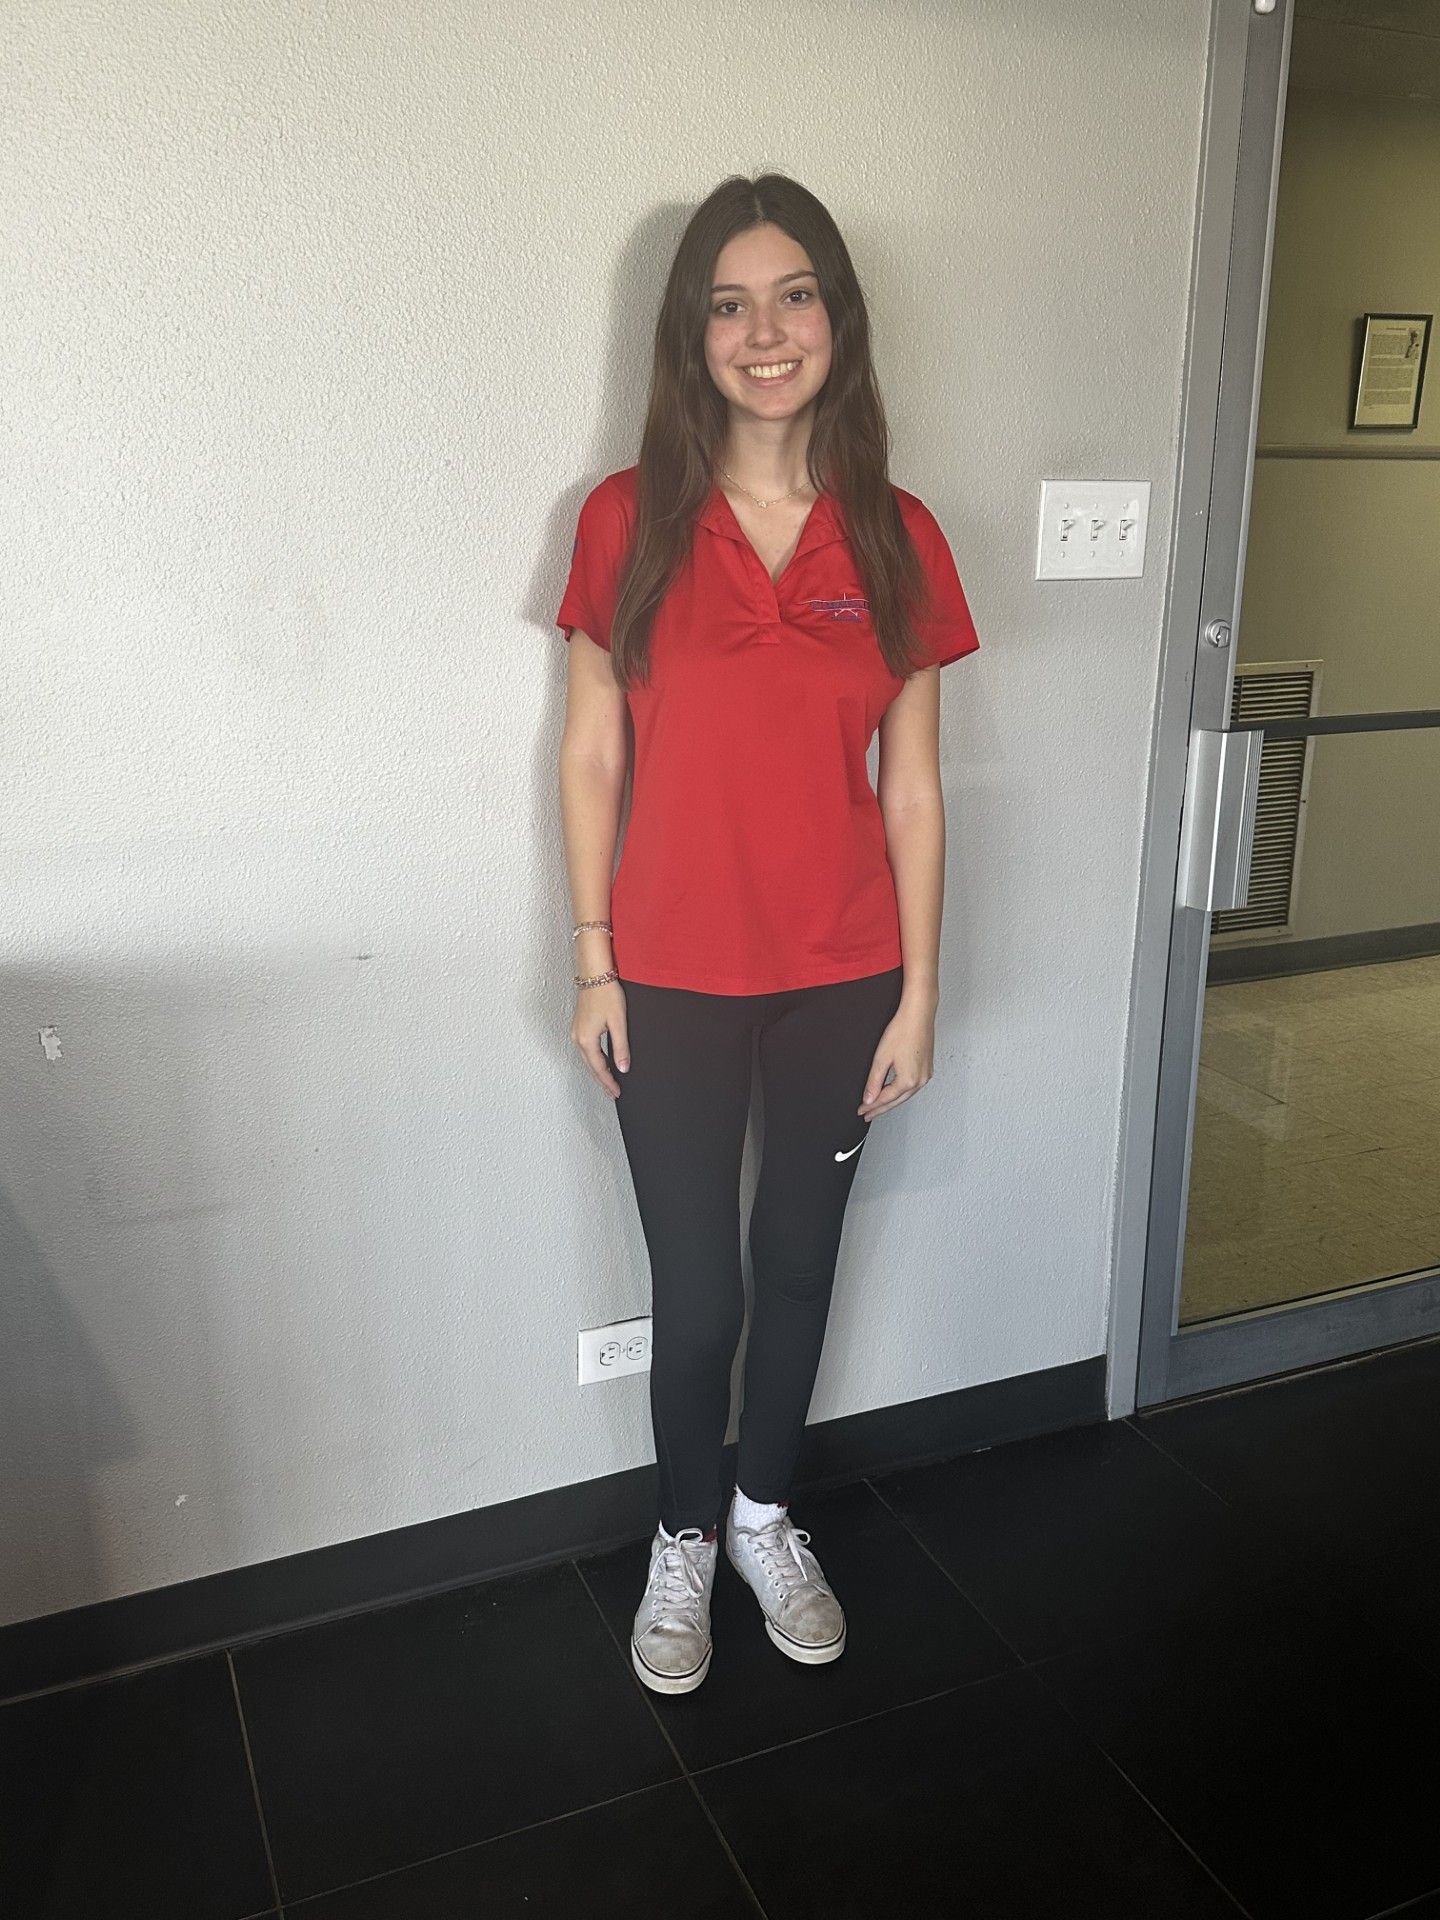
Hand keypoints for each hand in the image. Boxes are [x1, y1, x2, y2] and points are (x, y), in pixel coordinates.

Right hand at [572, 980, 629, 1098]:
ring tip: (608, 1082)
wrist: (594, 973)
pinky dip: (594, 1059)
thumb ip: (620, 1047)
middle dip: (602, 1081)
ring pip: (587, 1058)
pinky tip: (602, 1061)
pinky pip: (586, 1049)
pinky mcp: (579, 1026)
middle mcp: (577, 1038)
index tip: (616, 1093)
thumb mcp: (618, 1023)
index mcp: (587, 1040)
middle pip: (591, 1066)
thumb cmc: (606, 994)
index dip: (608, 1082)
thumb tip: (623, 1068)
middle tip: (612, 1093)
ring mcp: (576, 1032)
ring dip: (598, 1071)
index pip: (599, 1069)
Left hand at [858, 996, 934, 1119]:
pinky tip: (894, 1091)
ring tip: (878, 1106)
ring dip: (891, 1101)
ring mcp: (926, 1074)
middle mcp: (921, 1080)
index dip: (872, 1106)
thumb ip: (874, 1082)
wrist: (919, 1014)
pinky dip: (901, 1091)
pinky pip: (912, 1086)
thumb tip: (869, 1099)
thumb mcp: (881, 1058)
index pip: (886, 1099)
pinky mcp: (927, 1067)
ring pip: (906, 1095)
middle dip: (881, 1108)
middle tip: (868, 1114)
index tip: (862, 1111)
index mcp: (909, 1080)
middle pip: (897, 1100)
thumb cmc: (903, 1030)